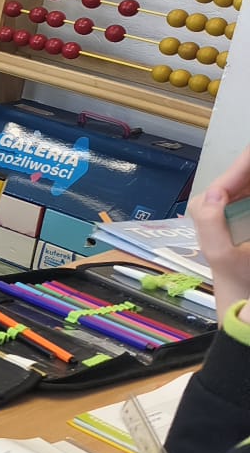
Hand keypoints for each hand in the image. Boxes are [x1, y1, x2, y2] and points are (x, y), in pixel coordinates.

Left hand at [191, 142, 249, 311]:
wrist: (241, 291)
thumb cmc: (235, 273)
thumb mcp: (221, 252)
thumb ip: (212, 221)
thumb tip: (215, 191)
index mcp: (207, 206)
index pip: (232, 176)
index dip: (248, 161)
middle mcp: (215, 201)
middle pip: (242, 174)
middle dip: (248, 164)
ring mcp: (229, 205)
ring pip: (246, 181)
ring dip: (249, 172)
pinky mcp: (239, 211)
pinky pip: (249, 192)